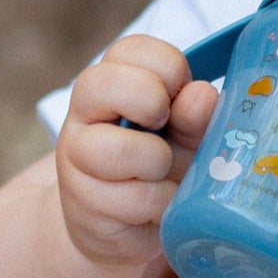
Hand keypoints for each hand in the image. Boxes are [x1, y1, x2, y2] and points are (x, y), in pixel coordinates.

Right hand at [57, 35, 216, 266]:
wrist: (125, 228)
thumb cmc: (160, 168)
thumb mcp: (186, 135)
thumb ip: (196, 115)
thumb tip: (202, 94)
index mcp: (111, 82)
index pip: (132, 49)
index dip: (170, 69)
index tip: (180, 96)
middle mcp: (83, 113)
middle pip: (105, 83)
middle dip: (153, 105)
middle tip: (163, 127)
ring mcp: (75, 158)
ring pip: (121, 150)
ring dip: (158, 164)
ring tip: (161, 174)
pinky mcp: (81, 203)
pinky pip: (136, 199)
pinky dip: (161, 204)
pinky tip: (155, 206)